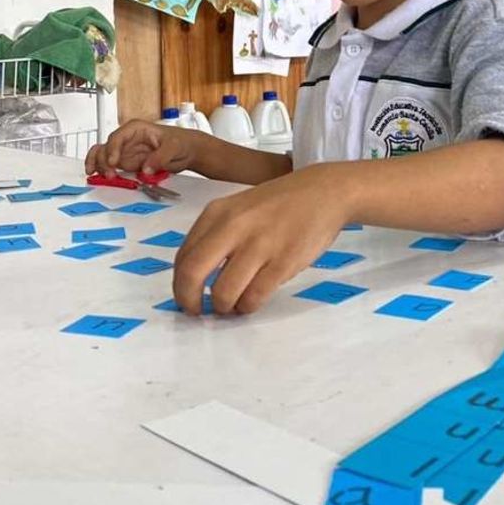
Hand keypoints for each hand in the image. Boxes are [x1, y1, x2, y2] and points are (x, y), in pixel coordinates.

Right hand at [84, 120, 194, 177]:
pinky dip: (102, 170)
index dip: (113, 149)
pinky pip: (109, 165)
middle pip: (106, 147)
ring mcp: (126, 152)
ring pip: (102, 156)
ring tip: (98, 176)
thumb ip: (159, 158)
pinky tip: (97, 176)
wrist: (187, 151)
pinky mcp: (127, 163)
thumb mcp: (173, 146)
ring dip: (99, 165)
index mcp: (136, 129)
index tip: (114, 162)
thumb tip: (145, 170)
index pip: (117, 137)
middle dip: (104, 161)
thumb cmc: (180, 141)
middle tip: (110, 174)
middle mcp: (127, 140)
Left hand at [173, 165, 350, 314]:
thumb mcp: (238, 209)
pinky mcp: (283, 261)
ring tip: (233, 305)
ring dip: (224, 307)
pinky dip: (248, 306)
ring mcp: (259, 244)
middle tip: (198, 312)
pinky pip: (255, 296)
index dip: (180, 285)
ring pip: (224, 292)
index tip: (187, 298)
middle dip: (189, 301)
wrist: (323, 192)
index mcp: (217, 213)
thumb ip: (215, 237)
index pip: (183, 257)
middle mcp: (233, 226)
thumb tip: (193, 279)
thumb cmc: (278, 204)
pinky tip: (251, 301)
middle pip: (193, 274)